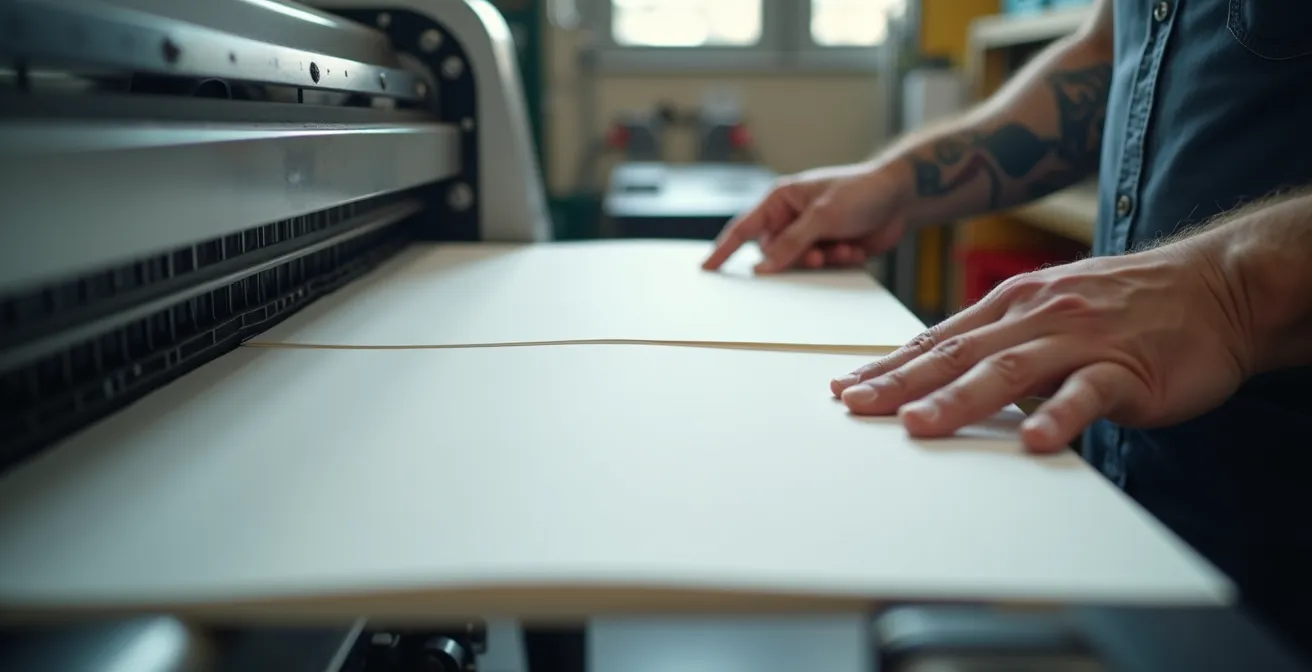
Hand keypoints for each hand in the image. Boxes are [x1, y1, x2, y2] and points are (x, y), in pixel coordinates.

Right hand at [701, 162, 912, 272]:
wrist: (901, 197)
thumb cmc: (861, 191)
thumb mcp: (822, 216)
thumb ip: (791, 243)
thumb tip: (763, 267)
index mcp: (781, 200)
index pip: (744, 228)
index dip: (723, 250)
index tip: (707, 269)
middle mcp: (792, 218)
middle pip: (773, 254)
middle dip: (796, 259)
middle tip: (817, 254)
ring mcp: (810, 235)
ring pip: (798, 265)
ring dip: (821, 261)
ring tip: (841, 247)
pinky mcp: (828, 248)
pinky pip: (820, 269)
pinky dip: (837, 262)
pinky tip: (853, 248)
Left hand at [830, 242, 1256, 451]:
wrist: (1215, 286)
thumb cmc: (1125, 305)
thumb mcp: (1049, 309)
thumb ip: (1000, 340)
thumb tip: (941, 376)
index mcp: (1012, 304)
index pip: (937, 339)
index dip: (888, 365)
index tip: (843, 389)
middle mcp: (1036, 316)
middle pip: (956, 353)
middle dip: (899, 382)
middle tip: (853, 407)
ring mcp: (1080, 339)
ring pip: (1009, 370)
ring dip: (958, 399)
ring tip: (916, 425)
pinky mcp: (1126, 367)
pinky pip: (1088, 393)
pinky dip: (1060, 415)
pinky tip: (1035, 441)